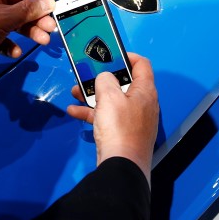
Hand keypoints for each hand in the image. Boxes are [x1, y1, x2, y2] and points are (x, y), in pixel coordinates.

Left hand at [0, 0, 55, 73]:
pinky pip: (2, 40)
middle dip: (36, 20)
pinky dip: (10, 45)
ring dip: (28, 33)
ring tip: (42, 42)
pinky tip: (14, 52)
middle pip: (20, 10)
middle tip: (50, 31)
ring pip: (13, 25)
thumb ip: (28, 11)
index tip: (55, 10)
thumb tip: (49, 2)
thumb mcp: (4, 17)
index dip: (39, 1)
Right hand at [67, 53, 158, 184]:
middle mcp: (142, 103)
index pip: (142, 65)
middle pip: (123, 83)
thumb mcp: (109, 97)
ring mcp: (133, 119)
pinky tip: (74, 112)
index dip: (127, 56)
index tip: (110, 55)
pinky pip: (107, 117)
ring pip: (112, 100)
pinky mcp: (123, 132)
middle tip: (87, 75)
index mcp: (145, 91)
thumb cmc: (119, 127)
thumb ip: (105, 80)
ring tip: (75, 92)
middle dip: (102, 78)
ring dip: (93, 95)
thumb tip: (105, 78)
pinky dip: (92, 113)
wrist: (122, 165)